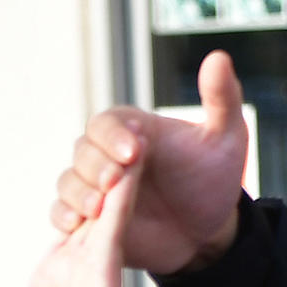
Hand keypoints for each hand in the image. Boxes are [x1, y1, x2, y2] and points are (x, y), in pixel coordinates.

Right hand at [50, 49, 248, 274]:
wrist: (205, 229)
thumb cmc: (213, 177)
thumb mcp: (226, 137)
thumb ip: (221, 97)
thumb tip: (218, 56)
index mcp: (130, 129)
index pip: (106, 124)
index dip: (113, 137)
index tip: (132, 152)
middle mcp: (105, 154)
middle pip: (82, 152)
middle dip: (94, 167)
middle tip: (113, 181)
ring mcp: (94, 187)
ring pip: (68, 183)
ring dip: (78, 194)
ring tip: (97, 209)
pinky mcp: (87, 219)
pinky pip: (61, 214)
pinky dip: (64, 218)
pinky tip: (79, 226)